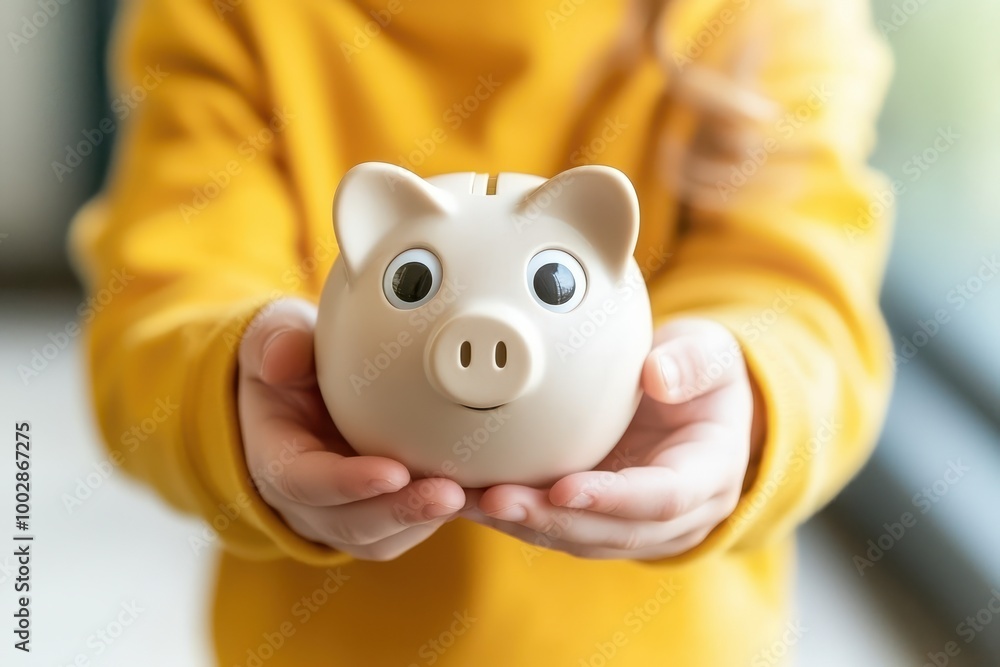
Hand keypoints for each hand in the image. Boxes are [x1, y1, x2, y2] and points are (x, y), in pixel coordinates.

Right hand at [237, 298, 466, 560]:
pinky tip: (479, 494)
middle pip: (352, 523)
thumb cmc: (291, 366)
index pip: (305, 483)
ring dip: (430, 519)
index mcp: (277, 460)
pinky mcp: (380, 517)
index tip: (392, 472)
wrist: (299, 394)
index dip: (348, 483)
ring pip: (386, 535)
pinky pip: (410, 530)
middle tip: (450, 493)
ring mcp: (344, 515)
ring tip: (477, 496)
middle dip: (402, 511)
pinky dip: (443, 515)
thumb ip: (277, 343)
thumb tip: (281, 360)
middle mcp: (308, 501)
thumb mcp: (273, 340)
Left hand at [465, 317, 760, 559]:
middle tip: (496, 499)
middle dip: (551, 520)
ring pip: (579, 539)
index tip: (563, 488)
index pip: (661, 498)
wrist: (699, 402)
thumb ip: (691, 362)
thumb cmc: (703, 375)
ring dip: (523, 526)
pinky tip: (473, 502)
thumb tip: (657, 375)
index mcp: (709, 475)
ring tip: (471, 503)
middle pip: (611, 533)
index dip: (612, 498)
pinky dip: (517, 519)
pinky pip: (559, 529)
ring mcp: (637, 525)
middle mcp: (677, 516)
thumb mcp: (710, 354)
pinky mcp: (602, 522)